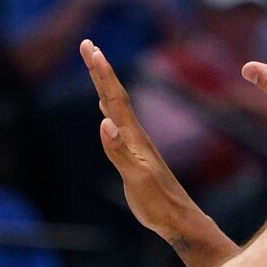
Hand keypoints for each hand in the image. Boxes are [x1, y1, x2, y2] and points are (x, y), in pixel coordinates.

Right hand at [82, 43, 225, 259]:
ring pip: (117, 108)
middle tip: (87, 45)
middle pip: (115, 97)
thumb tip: (104, 122)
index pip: (115, 99)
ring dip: (104, 87)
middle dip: (100, 71)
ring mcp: (137, 146)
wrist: (179, 221)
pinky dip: (110, 112)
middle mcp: (136, 137)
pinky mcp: (137, 157)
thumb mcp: (136, 180)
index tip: (90, 49)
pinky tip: (106, 112)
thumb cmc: (158, 204)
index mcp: (134, 139)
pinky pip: (119, 126)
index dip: (102, 74)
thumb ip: (119, 151)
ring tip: (95, 68)